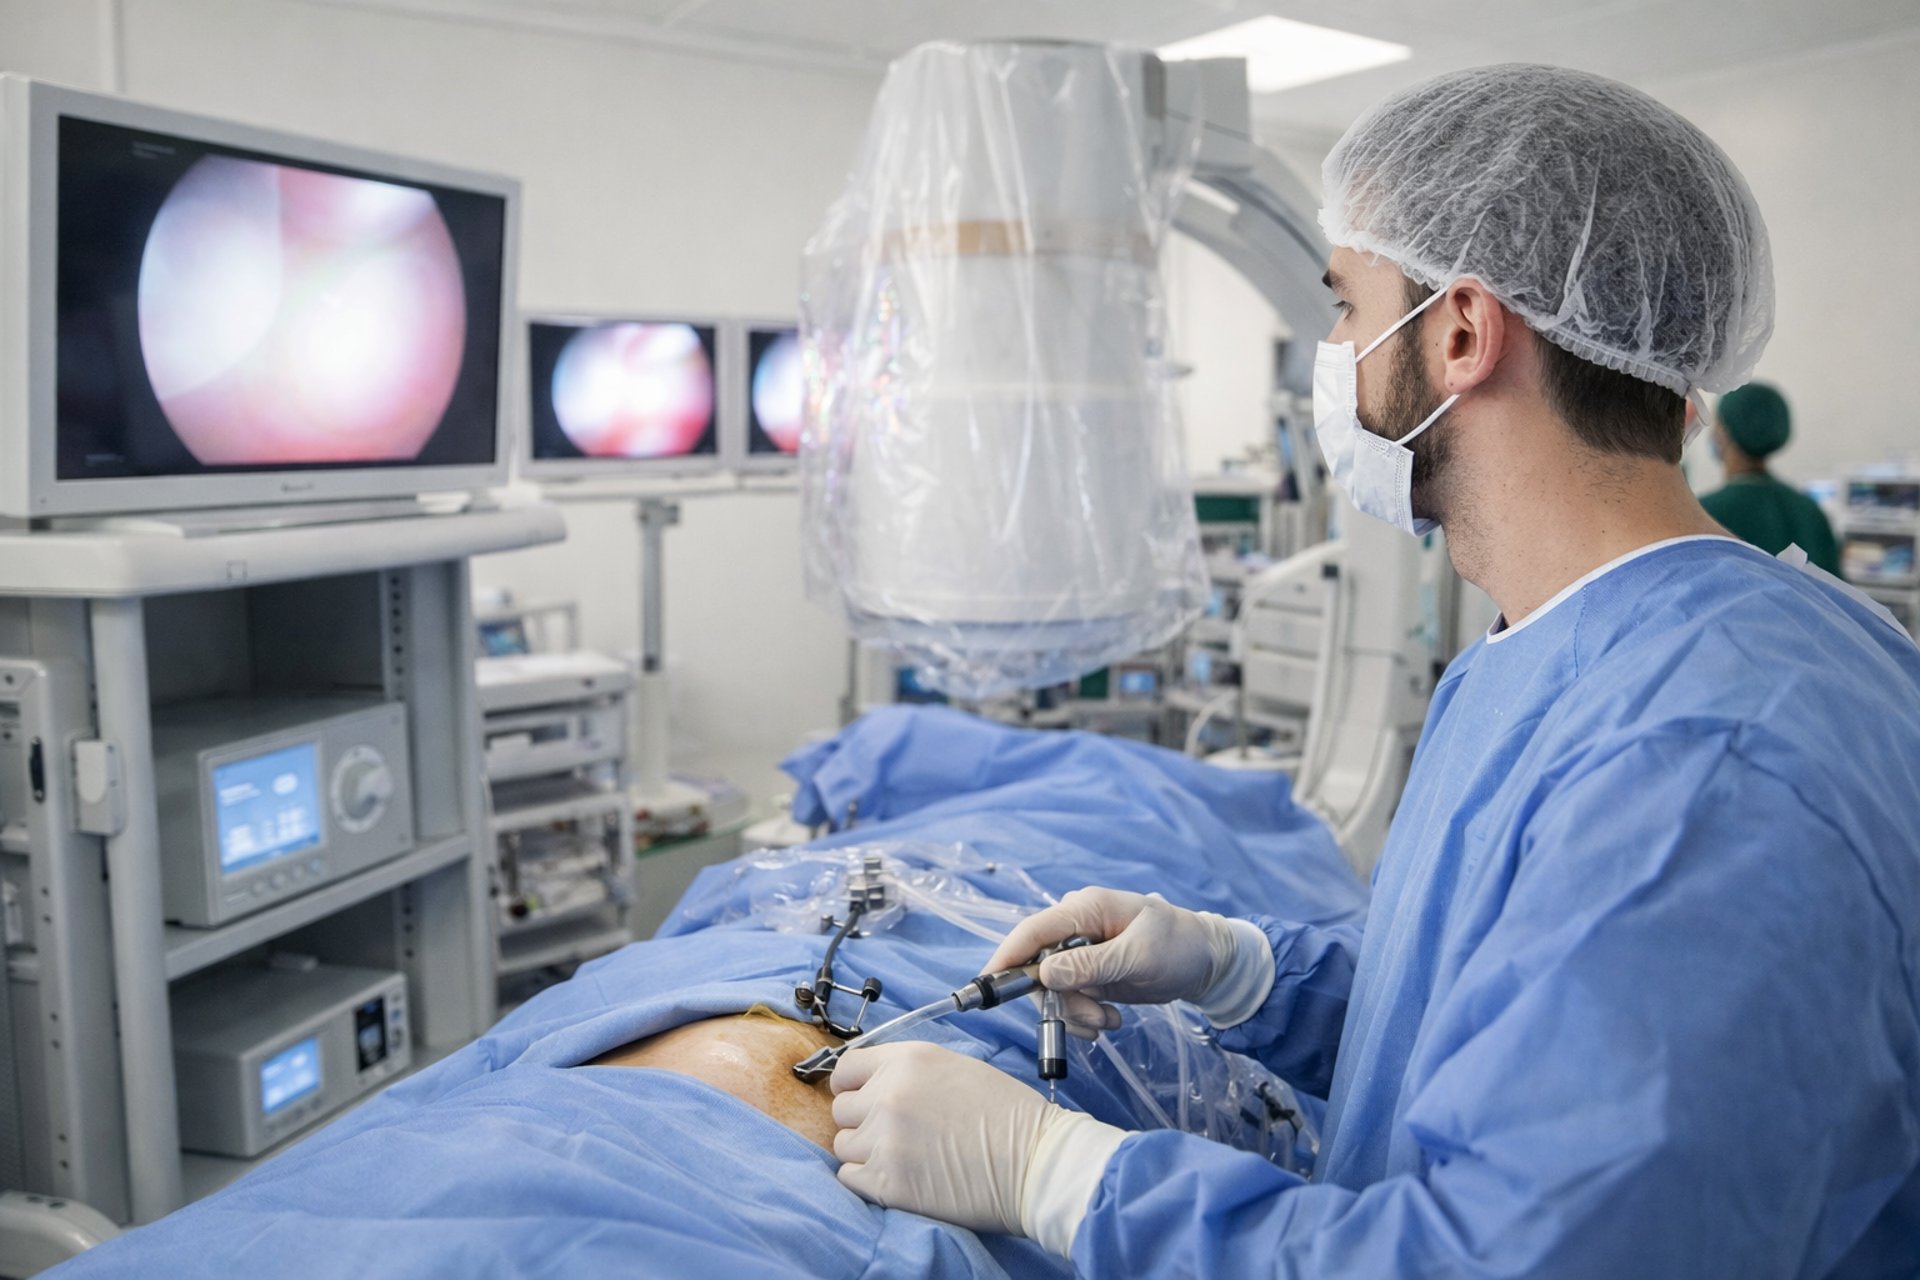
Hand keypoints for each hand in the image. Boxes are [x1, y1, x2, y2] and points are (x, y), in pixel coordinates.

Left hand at [831, 1042, 1053, 1235]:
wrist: (1035, 1161)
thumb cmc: (1007, 1114)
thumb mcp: (955, 1067)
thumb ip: (908, 1073)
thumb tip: (873, 1087)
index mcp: (907, 1060)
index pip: (845, 1068)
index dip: (853, 1085)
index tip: (864, 1099)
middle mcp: (888, 1095)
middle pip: (841, 1109)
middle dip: (862, 1121)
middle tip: (895, 1134)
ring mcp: (885, 1140)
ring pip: (843, 1145)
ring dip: (866, 1152)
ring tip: (902, 1157)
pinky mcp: (888, 1183)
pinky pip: (849, 1178)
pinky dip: (868, 1180)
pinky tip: (899, 1177)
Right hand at [985, 887, 1243, 1035]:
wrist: (1207, 963)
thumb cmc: (1179, 948)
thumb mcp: (1138, 957)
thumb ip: (1091, 965)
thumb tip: (1043, 974)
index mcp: (1085, 908)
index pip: (1032, 930)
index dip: (1006, 956)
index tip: (986, 986)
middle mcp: (1076, 927)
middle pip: (1038, 968)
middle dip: (1062, 1001)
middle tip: (1095, 1019)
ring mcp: (1080, 952)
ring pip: (1052, 990)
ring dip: (1077, 1013)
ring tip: (1109, 1021)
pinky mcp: (1087, 973)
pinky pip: (1068, 999)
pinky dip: (1084, 1015)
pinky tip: (1110, 1018)